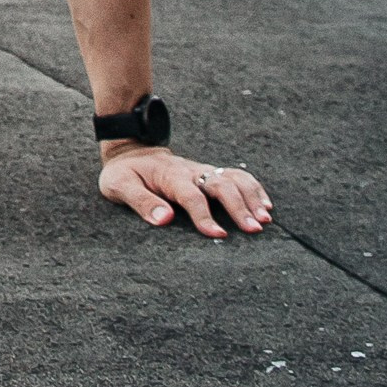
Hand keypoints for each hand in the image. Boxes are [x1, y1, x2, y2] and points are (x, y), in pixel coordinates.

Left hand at [99, 147, 271, 238]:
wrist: (132, 151)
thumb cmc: (125, 174)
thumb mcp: (120, 186)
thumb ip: (141, 202)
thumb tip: (165, 220)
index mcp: (169, 176)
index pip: (191, 195)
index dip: (205, 216)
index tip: (219, 236)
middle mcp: (191, 171)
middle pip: (220, 184)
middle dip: (239, 206)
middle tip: (255, 229)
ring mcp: (203, 171)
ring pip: (234, 178)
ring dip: (252, 196)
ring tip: (266, 219)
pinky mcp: (210, 174)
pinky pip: (237, 177)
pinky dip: (254, 189)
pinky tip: (266, 207)